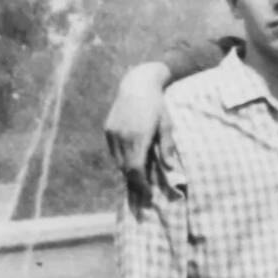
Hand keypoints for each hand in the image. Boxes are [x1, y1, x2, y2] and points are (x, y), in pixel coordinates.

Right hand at [104, 63, 172, 204]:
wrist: (137, 83)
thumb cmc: (157, 105)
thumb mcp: (167, 124)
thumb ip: (167, 146)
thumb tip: (170, 167)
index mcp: (139, 136)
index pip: (135, 168)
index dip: (140, 183)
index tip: (148, 193)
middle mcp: (122, 136)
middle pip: (125, 167)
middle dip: (134, 181)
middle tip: (144, 191)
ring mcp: (113, 132)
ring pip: (117, 161)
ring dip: (127, 171)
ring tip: (138, 179)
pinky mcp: (108, 129)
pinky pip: (113, 151)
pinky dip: (121, 159)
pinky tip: (130, 162)